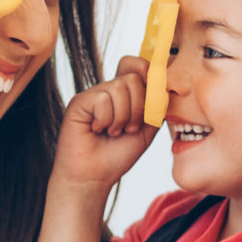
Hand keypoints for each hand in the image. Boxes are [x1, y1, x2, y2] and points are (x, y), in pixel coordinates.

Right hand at [51, 54, 155, 192]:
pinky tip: (97, 131)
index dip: (148, 73)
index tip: (153, 99)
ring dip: (122, 117)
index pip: (137, 65)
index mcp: (125, 93)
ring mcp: (93, 94)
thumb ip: (156, 105)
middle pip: (133, 76)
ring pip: (119, 87)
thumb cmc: (118, 154)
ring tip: (113, 132)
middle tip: (128, 128)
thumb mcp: (147, 128)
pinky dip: (106, 120)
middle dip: (138, 108)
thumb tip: (162, 84)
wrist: (95, 176)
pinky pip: (102, 99)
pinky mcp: (79, 102)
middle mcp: (108, 89)